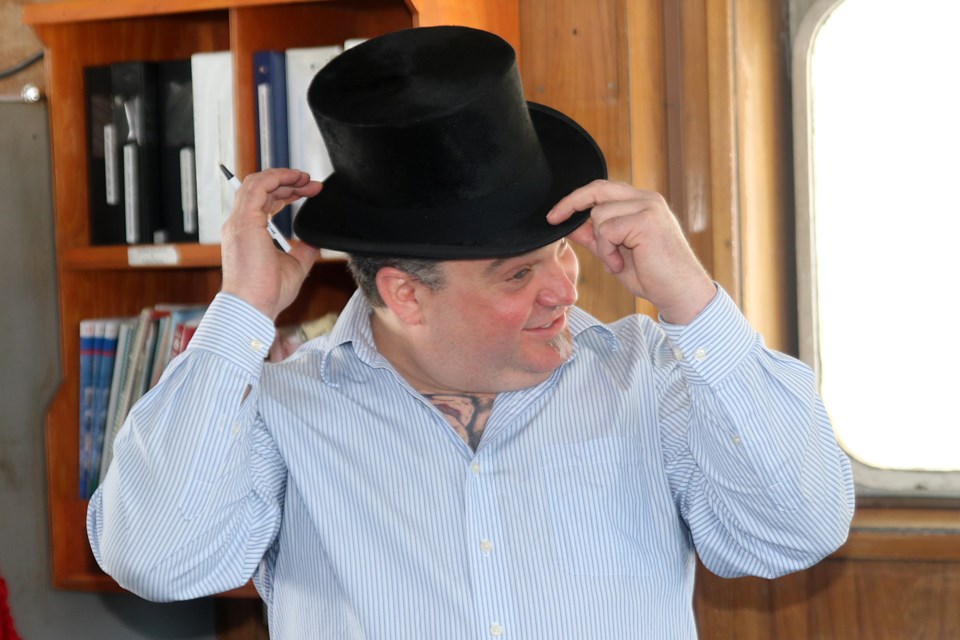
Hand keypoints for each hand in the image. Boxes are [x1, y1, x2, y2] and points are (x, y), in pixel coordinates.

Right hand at [220, 169, 322, 319]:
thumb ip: (303, 250)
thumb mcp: (295, 266)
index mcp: (248, 233)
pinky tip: (295, 178)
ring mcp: (240, 221)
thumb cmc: (268, 294)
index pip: (264, 202)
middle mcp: (240, 224)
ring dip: (284, 176)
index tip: (309, 192)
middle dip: (289, 183)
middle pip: (263, 190)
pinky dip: (277, 177)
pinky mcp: (245, 220)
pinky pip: (259, 186)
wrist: (254, 306)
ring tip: (306, 178)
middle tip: (313, 184)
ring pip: (258, 183)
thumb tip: (314, 239)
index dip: (287, 193)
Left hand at [546, 180, 715, 323]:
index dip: (576, 199)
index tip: (555, 215)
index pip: (602, 190)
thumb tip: (570, 226)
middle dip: (570, 203)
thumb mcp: (615, 254)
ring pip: (599, 215)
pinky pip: (607, 230)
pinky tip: (621, 264)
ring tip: (617, 262)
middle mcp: (647, 199)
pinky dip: (607, 251)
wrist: (681, 293)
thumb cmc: (653, 277)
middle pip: (597, 189)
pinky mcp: (646, 219)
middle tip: (553, 219)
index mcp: (642, 204)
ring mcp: (648, 207)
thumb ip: (596, 238)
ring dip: (601, 244)